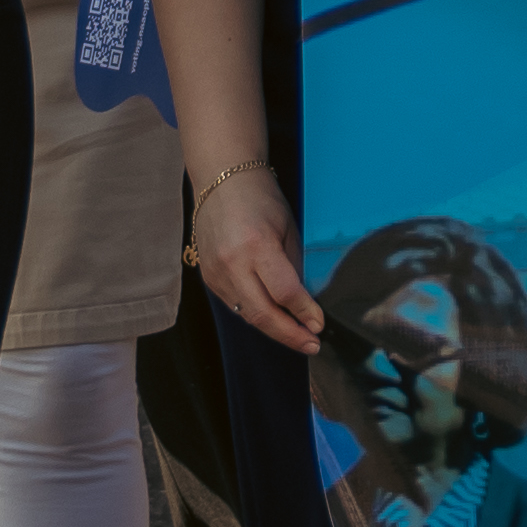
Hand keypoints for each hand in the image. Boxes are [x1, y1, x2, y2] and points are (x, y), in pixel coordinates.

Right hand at [193, 163, 317, 347]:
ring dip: (274, 329)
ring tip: (298, 337)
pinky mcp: (207, 278)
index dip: (304, 313)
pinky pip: (235, 305)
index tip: (319, 325)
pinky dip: (256, 314)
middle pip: (262, 313)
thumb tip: (304, 303)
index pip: (284, 291)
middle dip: (289, 334)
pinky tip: (274, 320)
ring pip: (247, 314)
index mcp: (256, 246)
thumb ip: (293, 267)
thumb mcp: (288, 228)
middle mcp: (231, 263)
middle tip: (312, 345)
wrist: (222, 181)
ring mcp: (215, 273)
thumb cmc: (261, 200)